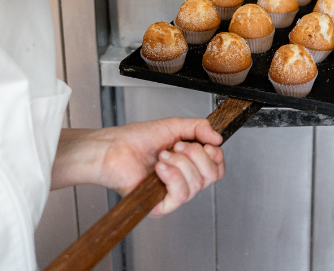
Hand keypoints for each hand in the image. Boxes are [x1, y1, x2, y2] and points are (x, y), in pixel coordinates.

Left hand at [52, 119, 224, 216]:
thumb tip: (218, 138)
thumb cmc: (137, 139)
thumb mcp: (174, 126)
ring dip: (180, 164)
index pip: (217, 168)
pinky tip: (160, 168)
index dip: (215, 155)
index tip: (204, 144)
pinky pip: (181, 195)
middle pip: (212, 176)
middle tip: (177, 147)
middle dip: (196, 155)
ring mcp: (173, 194)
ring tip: (163, 156)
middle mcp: (184, 180)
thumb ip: (199, 128)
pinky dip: (172, 176)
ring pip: (197, 185)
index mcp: (190, 163)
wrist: (115, 149)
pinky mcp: (161, 206)